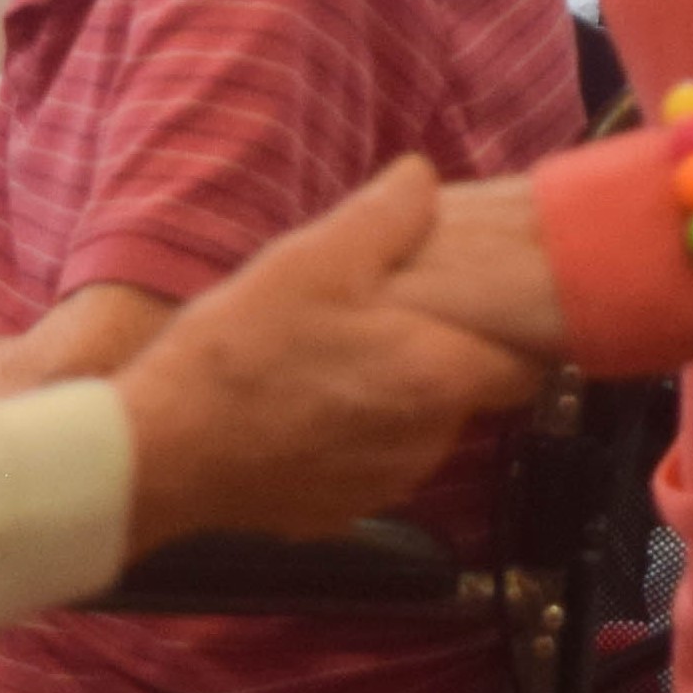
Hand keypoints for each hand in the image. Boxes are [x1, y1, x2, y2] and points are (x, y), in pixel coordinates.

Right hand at [108, 160, 545, 550]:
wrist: (160, 454)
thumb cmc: (241, 353)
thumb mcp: (314, 257)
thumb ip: (387, 213)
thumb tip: (424, 178)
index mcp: (439, 377)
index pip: (532, 364)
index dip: (519, 332)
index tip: (494, 305)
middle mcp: (429, 443)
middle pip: (471, 393)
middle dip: (443, 354)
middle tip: (388, 315)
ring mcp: (385, 487)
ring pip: (419, 429)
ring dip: (396, 395)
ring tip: (335, 354)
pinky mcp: (340, 513)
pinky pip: (370, 464)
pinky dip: (353, 436)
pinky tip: (302, 403)